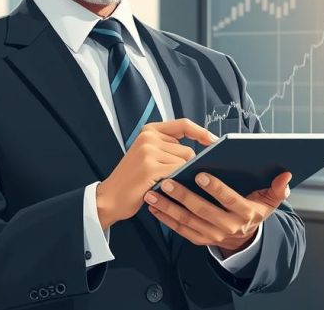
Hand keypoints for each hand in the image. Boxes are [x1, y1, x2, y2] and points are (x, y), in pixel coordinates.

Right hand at [96, 119, 217, 226]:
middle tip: (172, 179)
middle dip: (186, 167)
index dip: (202, 132)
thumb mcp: (148, 154)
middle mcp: (148, 137)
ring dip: (180, 176)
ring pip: (185, 162)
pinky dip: (178, 183)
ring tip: (163, 184)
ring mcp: (148, 151)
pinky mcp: (150, 167)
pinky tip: (165, 189)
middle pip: (188, 150)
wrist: (109, 198)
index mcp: (149, 130)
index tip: (214, 141)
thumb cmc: (133, 180)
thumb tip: (202, 150)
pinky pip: (178, 172)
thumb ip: (169, 147)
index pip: (183, 124)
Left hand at [144, 170, 292, 256]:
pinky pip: (180, 230)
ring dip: (168, 207)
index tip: (200, 174)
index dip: (215, 188)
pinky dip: (165, 219)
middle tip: (168, 180)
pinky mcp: (199, 240)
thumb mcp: (271, 201)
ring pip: (187, 221)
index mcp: (245, 213)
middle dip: (183, 196)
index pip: (229, 200)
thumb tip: (286, 174)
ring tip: (153, 193)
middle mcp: (228, 226)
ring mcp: (212, 235)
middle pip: (203, 211)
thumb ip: (278, 188)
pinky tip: (154, 206)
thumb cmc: (255, 210)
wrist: (246, 239)